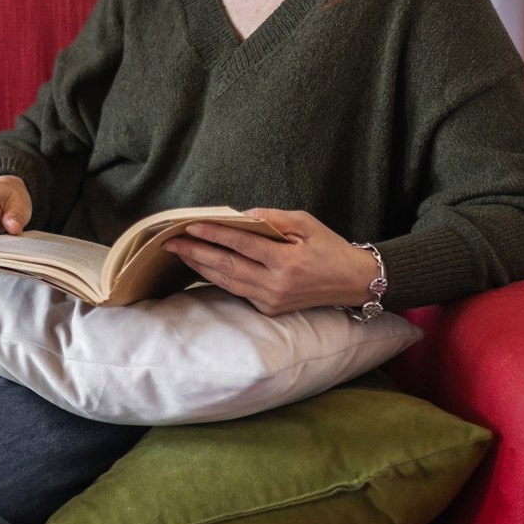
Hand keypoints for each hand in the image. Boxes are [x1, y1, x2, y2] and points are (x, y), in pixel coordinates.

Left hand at [161, 208, 379, 316]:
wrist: (353, 282)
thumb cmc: (329, 247)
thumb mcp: (305, 223)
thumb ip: (271, 218)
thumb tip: (239, 215)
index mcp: (287, 261)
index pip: (242, 245)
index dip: (214, 234)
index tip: (190, 225)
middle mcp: (276, 285)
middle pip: (227, 267)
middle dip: (196, 253)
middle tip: (170, 242)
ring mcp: (272, 300)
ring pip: (227, 282)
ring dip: (200, 267)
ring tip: (180, 252)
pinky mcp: (270, 309)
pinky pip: (237, 291)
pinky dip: (217, 278)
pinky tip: (202, 266)